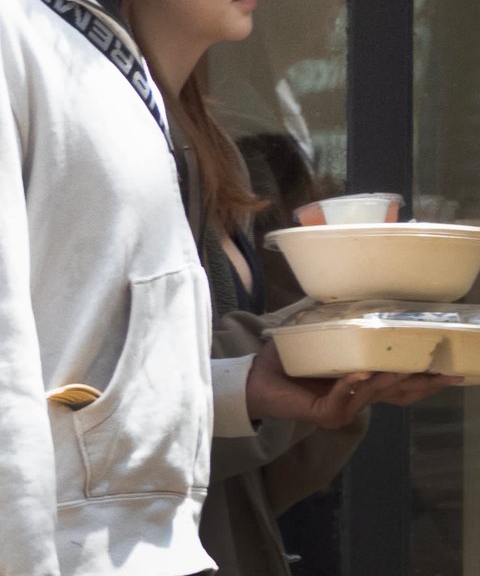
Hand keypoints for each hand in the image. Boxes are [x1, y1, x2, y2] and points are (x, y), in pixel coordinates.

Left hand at [245, 340, 458, 429]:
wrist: (255, 378)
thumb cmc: (285, 359)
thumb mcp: (317, 338)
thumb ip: (336, 323)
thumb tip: (352, 293)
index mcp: (359, 384)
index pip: (400, 385)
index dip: (425, 379)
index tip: (453, 370)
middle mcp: (356, 399)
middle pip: (398, 395)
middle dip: (423, 383)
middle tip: (446, 373)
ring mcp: (343, 409)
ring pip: (374, 395)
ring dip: (387, 379)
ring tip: (404, 365)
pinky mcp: (325, 414)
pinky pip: (343, 398)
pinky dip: (350, 385)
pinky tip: (358, 373)